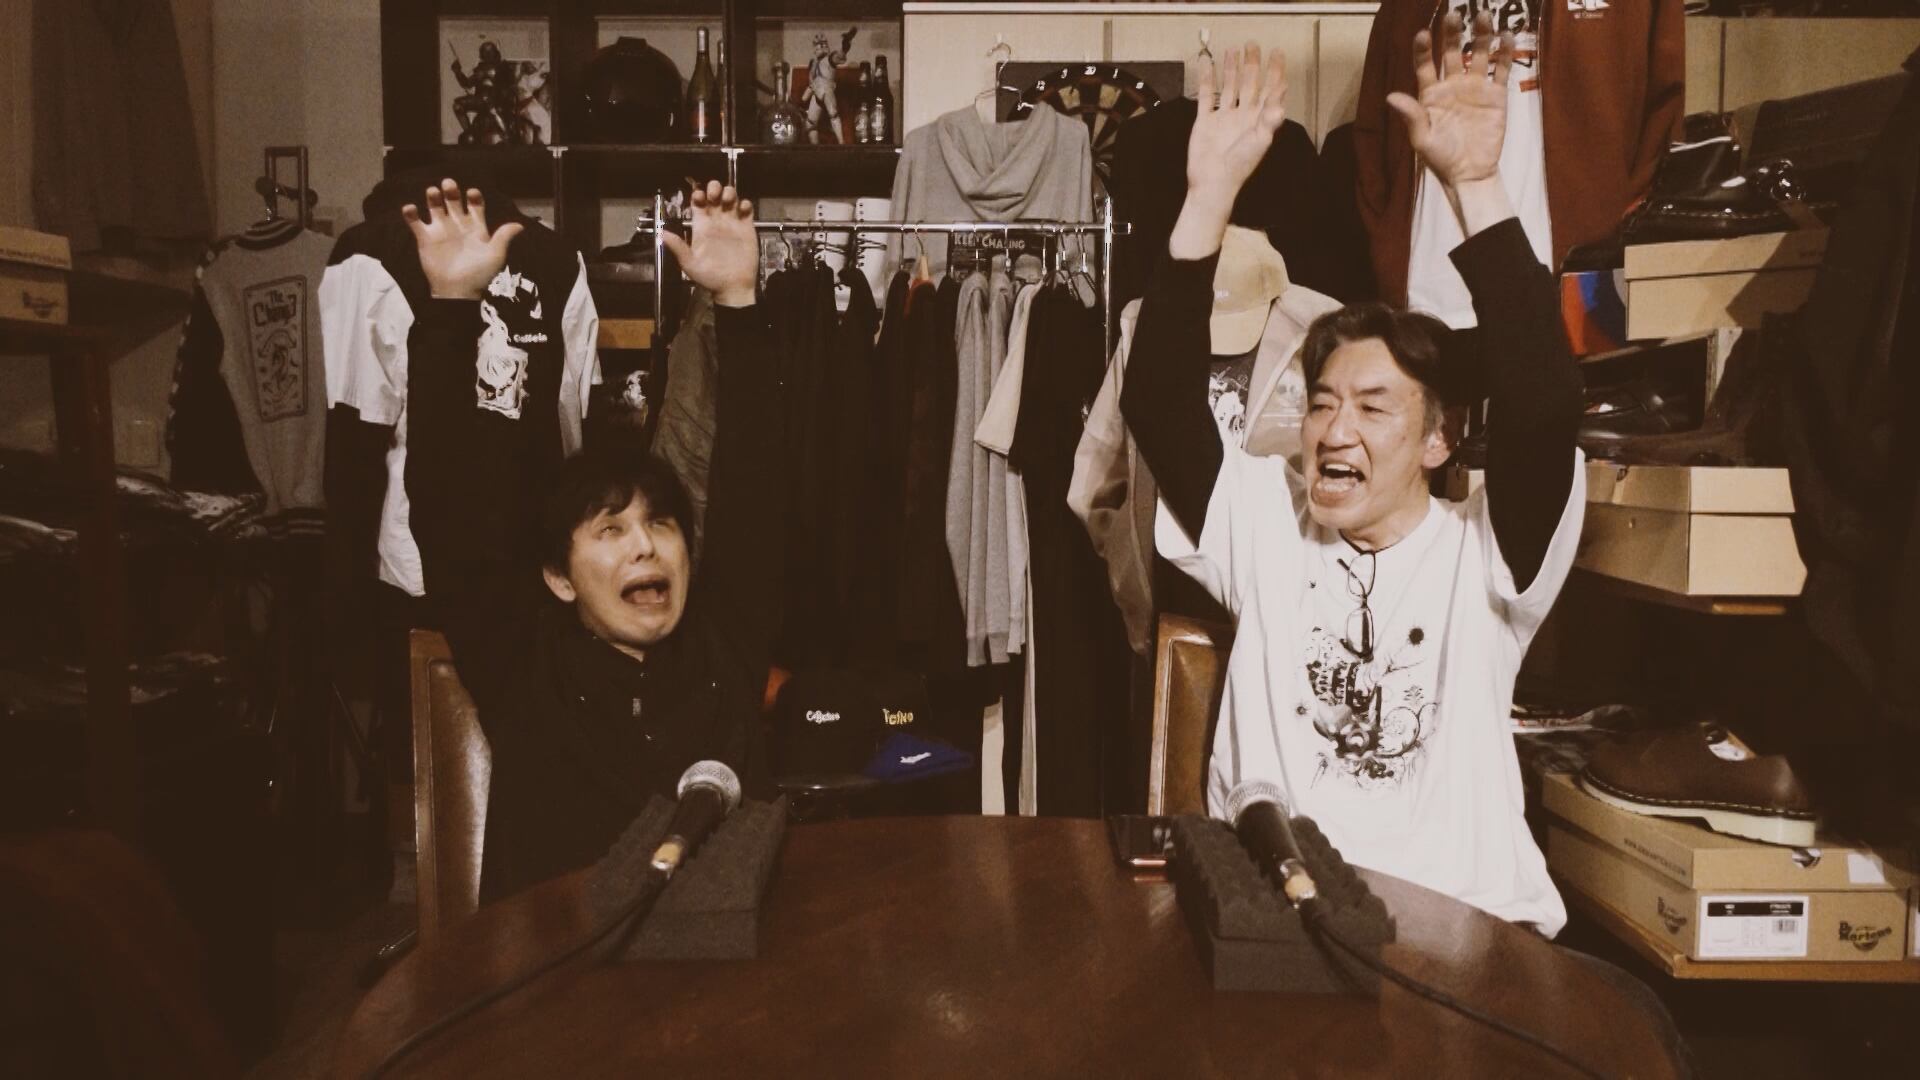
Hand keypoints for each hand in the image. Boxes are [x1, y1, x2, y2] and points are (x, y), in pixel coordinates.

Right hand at [402, 180, 522, 299]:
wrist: (457, 291)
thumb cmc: (479, 274)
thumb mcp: (495, 255)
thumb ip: (504, 237)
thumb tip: (520, 225)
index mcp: (476, 227)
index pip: (475, 205)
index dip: (473, 197)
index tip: (472, 193)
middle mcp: (457, 225)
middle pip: (453, 201)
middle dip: (451, 191)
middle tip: (449, 184)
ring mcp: (440, 230)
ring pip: (435, 206)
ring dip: (433, 197)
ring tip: (433, 192)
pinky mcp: (425, 238)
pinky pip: (415, 222)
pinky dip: (410, 213)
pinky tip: (410, 208)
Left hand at [662, 181, 757, 307]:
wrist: (733, 287)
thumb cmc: (710, 278)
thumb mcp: (689, 264)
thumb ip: (677, 247)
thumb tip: (661, 233)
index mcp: (701, 227)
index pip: (697, 202)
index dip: (698, 194)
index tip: (700, 197)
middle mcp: (716, 222)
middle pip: (714, 194)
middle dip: (714, 188)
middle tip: (715, 196)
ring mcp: (732, 223)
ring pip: (730, 197)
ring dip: (730, 193)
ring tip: (729, 201)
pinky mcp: (746, 227)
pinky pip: (746, 208)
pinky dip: (745, 204)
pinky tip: (742, 210)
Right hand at [1185, 43, 1287, 201]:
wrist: (1212, 182)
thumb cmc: (1240, 165)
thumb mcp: (1259, 141)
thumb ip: (1270, 120)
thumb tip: (1281, 100)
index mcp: (1259, 119)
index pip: (1270, 90)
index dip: (1275, 72)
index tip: (1277, 53)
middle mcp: (1243, 115)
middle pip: (1250, 84)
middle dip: (1253, 64)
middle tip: (1253, 45)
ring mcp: (1224, 117)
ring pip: (1229, 87)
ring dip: (1231, 69)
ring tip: (1232, 50)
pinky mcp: (1206, 121)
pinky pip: (1206, 96)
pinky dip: (1206, 79)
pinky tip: (1206, 64)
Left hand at [1386, 13, 1511, 189]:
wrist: (1470, 172)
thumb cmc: (1441, 158)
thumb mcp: (1422, 139)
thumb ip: (1411, 115)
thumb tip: (1390, 96)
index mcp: (1430, 94)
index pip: (1424, 65)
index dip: (1423, 49)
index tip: (1423, 34)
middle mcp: (1452, 85)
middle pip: (1452, 52)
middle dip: (1452, 33)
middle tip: (1455, 14)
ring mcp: (1474, 87)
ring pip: (1478, 54)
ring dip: (1481, 35)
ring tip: (1484, 16)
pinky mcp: (1496, 94)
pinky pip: (1500, 69)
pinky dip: (1504, 53)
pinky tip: (1507, 37)